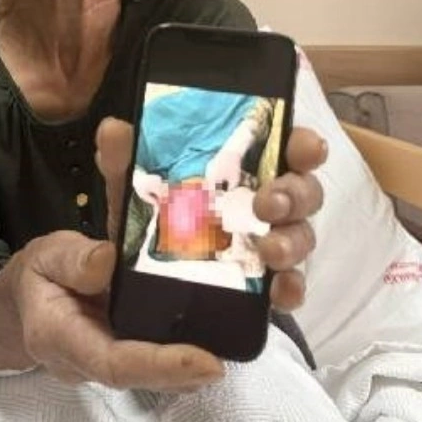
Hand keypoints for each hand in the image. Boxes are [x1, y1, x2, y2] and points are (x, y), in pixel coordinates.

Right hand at [11, 232, 223, 391]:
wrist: (22, 304)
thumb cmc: (37, 275)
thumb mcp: (46, 254)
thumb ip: (73, 258)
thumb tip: (109, 258)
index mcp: (58, 335)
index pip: (111, 361)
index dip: (158, 364)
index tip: (202, 361)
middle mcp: (80, 362)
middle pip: (135, 376)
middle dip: (179, 372)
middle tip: (220, 362)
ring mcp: (100, 366)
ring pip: (144, 376)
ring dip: (185, 371)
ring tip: (224, 353)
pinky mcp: (117, 359)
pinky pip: (148, 366)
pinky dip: (180, 362)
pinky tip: (210, 348)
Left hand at [100, 117, 325, 312]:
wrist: (129, 292)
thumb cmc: (143, 223)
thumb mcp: (127, 192)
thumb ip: (122, 162)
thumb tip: (114, 128)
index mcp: (239, 169)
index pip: (284, 147)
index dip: (303, 144)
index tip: (307, 147)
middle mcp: (263, 203)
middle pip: (302, 191)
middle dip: (296, 193)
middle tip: (268, 203)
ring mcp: (267, 246)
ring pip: (301, 236)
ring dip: (292, 240)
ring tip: (270, 249)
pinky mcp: (263, 288)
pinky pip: (289, 287)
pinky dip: (291, 289)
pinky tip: (281, 292)